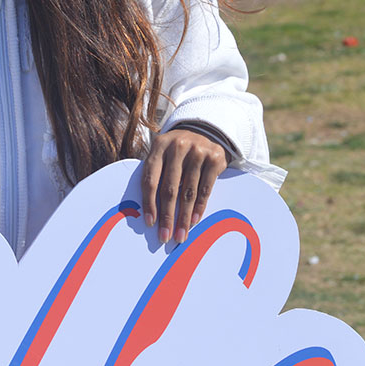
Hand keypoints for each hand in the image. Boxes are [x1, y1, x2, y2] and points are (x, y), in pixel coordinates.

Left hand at [141, 129, 230, 244]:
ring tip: (181, 235)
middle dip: (167, 216)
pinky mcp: (214, 158)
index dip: (149, 203)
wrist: (205, 129)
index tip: (150, 223)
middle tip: (165, 236)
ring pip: (188, 192)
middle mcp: (177, 147)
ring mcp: (198, 151)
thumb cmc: (177, 150)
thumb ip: (155, 174)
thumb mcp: (162, 153)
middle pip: (170, 188)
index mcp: (159, 146)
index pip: (151, 179)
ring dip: (184, 217)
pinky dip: (199, 207)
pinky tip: (194, 221)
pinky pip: (205, 189)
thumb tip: (149, 212)